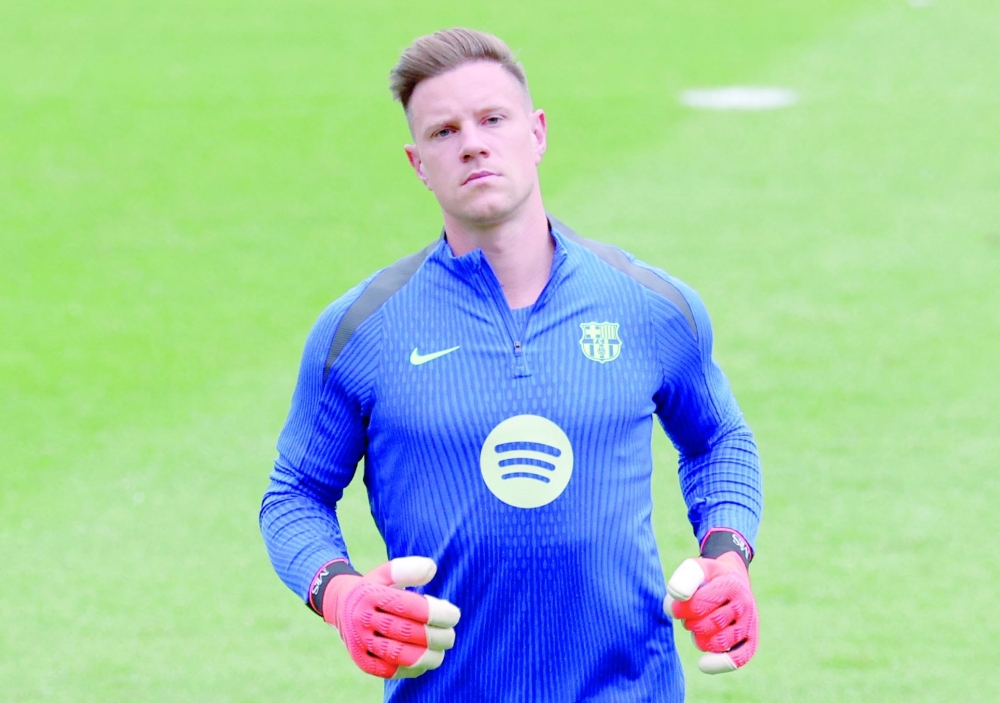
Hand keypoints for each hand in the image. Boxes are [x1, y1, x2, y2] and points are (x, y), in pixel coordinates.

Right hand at [322, 556, 460, 678]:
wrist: (340, 606)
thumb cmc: (374, 588)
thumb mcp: (386, 573)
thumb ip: (407, 569)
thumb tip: (431, 568)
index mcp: (371, 594)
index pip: (408, 606)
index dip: (435, 613)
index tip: (454, 615)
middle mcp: (363, 619)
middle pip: (405, 632)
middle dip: (435, 636)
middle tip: (450, 636)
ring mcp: (360, 641)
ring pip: (397, 655)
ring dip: (426, 656)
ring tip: (441, 651)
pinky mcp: (361, 660)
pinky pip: (388, 670)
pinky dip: (410, 669)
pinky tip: (425, 661)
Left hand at [665, 551, 758, 673]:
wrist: (734, 580)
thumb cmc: (710, 577)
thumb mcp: (697, 568)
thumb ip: (684, 578)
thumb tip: (677, 597)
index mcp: (730, 585)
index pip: (700, 605)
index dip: (680, 610)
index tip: (671, 609)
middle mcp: (744, 605)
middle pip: (708, 625)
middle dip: (690, 623)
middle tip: (687, 618)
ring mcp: (749, 624)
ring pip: (720, 642)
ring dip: (699, 640)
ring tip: (697, 629)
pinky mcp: (752, 640)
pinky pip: (738, 658)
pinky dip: (719, 664)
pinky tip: (703, 664)